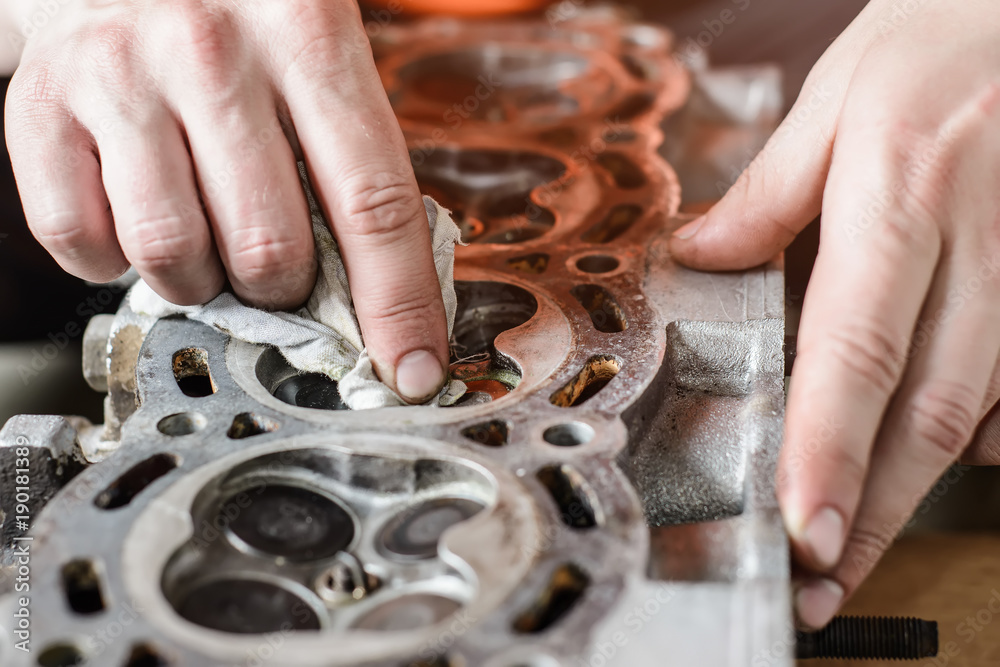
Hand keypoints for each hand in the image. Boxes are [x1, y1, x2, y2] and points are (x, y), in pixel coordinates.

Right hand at [5, 0, 448, 401]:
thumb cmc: (234, 18)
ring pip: (174, 257)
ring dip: (199, 277)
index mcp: (309, 34)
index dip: (398, 303)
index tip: (411, 371)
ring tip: (202, 229)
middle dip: (282, 287)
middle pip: (270, 249)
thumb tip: (385, 299)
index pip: (375, 202)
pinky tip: (135, 207)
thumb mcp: (316, 51)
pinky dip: (114, 257)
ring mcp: (120, 77)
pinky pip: (83, 245)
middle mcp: (211, 50)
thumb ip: (352, 159)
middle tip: (275, 258)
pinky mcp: (41, 107)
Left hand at [669, 0, 999, 626]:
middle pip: (927, 409)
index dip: (830, 446)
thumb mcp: (839, 94)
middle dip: (874, 509)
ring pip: (979, 410)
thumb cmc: (946, 35)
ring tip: (856, 543)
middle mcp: (981, 246)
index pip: (858, 346)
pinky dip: (975, 434)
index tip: (804, 525)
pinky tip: (926, 463)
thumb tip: (698, 256)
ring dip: (916, 487)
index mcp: (905, 194)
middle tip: (824, 577)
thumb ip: (768, 192)